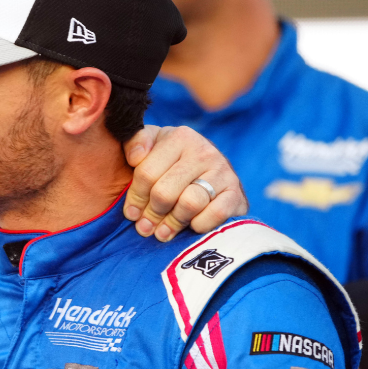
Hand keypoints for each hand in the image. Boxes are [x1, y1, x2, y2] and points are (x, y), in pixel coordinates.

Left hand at [123, 125, 247, 240]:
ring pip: (188, 205)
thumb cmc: (174, 162)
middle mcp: (203, 150)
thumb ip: (135, 143)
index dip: (135, 198)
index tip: (131, 213)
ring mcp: (223, 171)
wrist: (216, 176)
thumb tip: (135, 157)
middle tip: (146, 226)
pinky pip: (214, 214)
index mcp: (179, 137)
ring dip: (173, 223)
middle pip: (164, 193)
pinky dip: (199, 225)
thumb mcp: (153, 146)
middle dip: (152, 214)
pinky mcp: (236, 193)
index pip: (145, 174)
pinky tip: (191, 225)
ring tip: (164, 231)